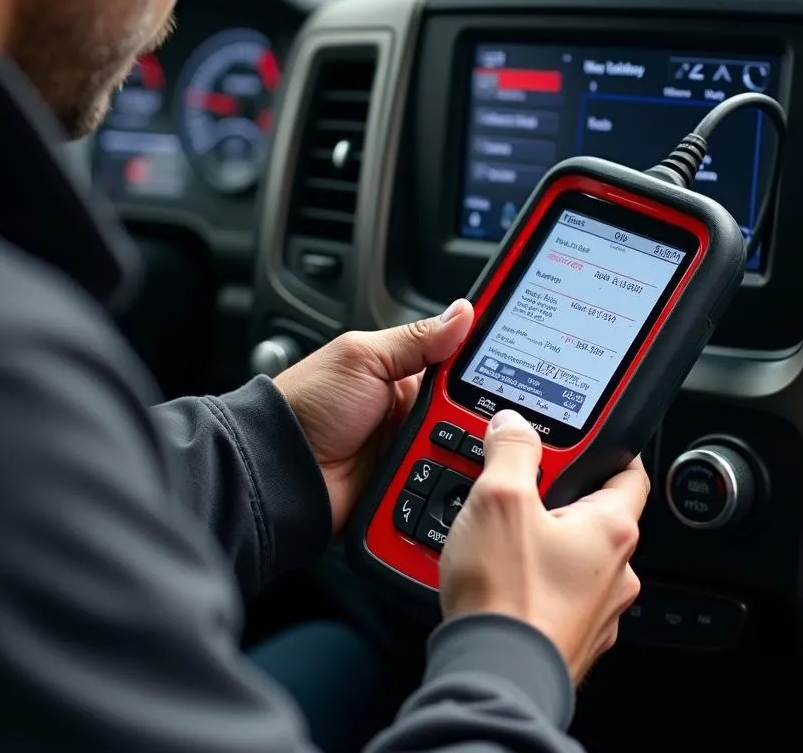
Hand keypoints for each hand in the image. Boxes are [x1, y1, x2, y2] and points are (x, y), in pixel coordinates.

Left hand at [274, 300, 473, 533]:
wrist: (278, 469)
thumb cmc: (307, 405)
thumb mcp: (361, 357)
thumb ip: (416, 339)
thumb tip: (463, 311)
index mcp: (406, 374)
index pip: (462, 366)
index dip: (488, 366)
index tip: (524, 364)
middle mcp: (413, 413)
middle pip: (473, 415)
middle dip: (483, 419)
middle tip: (490, 420)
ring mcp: (413, 454)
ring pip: (466, 455)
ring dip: (470, 456)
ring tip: (465, 451)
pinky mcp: (410, 491)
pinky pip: (445, 491)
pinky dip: (453, 489)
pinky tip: (461, 484)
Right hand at [439, 409, 649, 683]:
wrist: (494, 676)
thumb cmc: (508, 596)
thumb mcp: (500, 498)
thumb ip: (511, 450)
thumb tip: (514, 424)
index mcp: (612, 530)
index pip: (629, 471)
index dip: (606, 448)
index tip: (583, 439)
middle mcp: (616, 572)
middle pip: (594, 514)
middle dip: (557, 496)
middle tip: (517, 485)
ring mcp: (595, 610)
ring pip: (573, 557)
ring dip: (542, 540)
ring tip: (496, 532)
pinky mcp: (568, 637)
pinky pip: (555, 593)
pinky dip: (532, 579)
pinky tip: (498, 575)